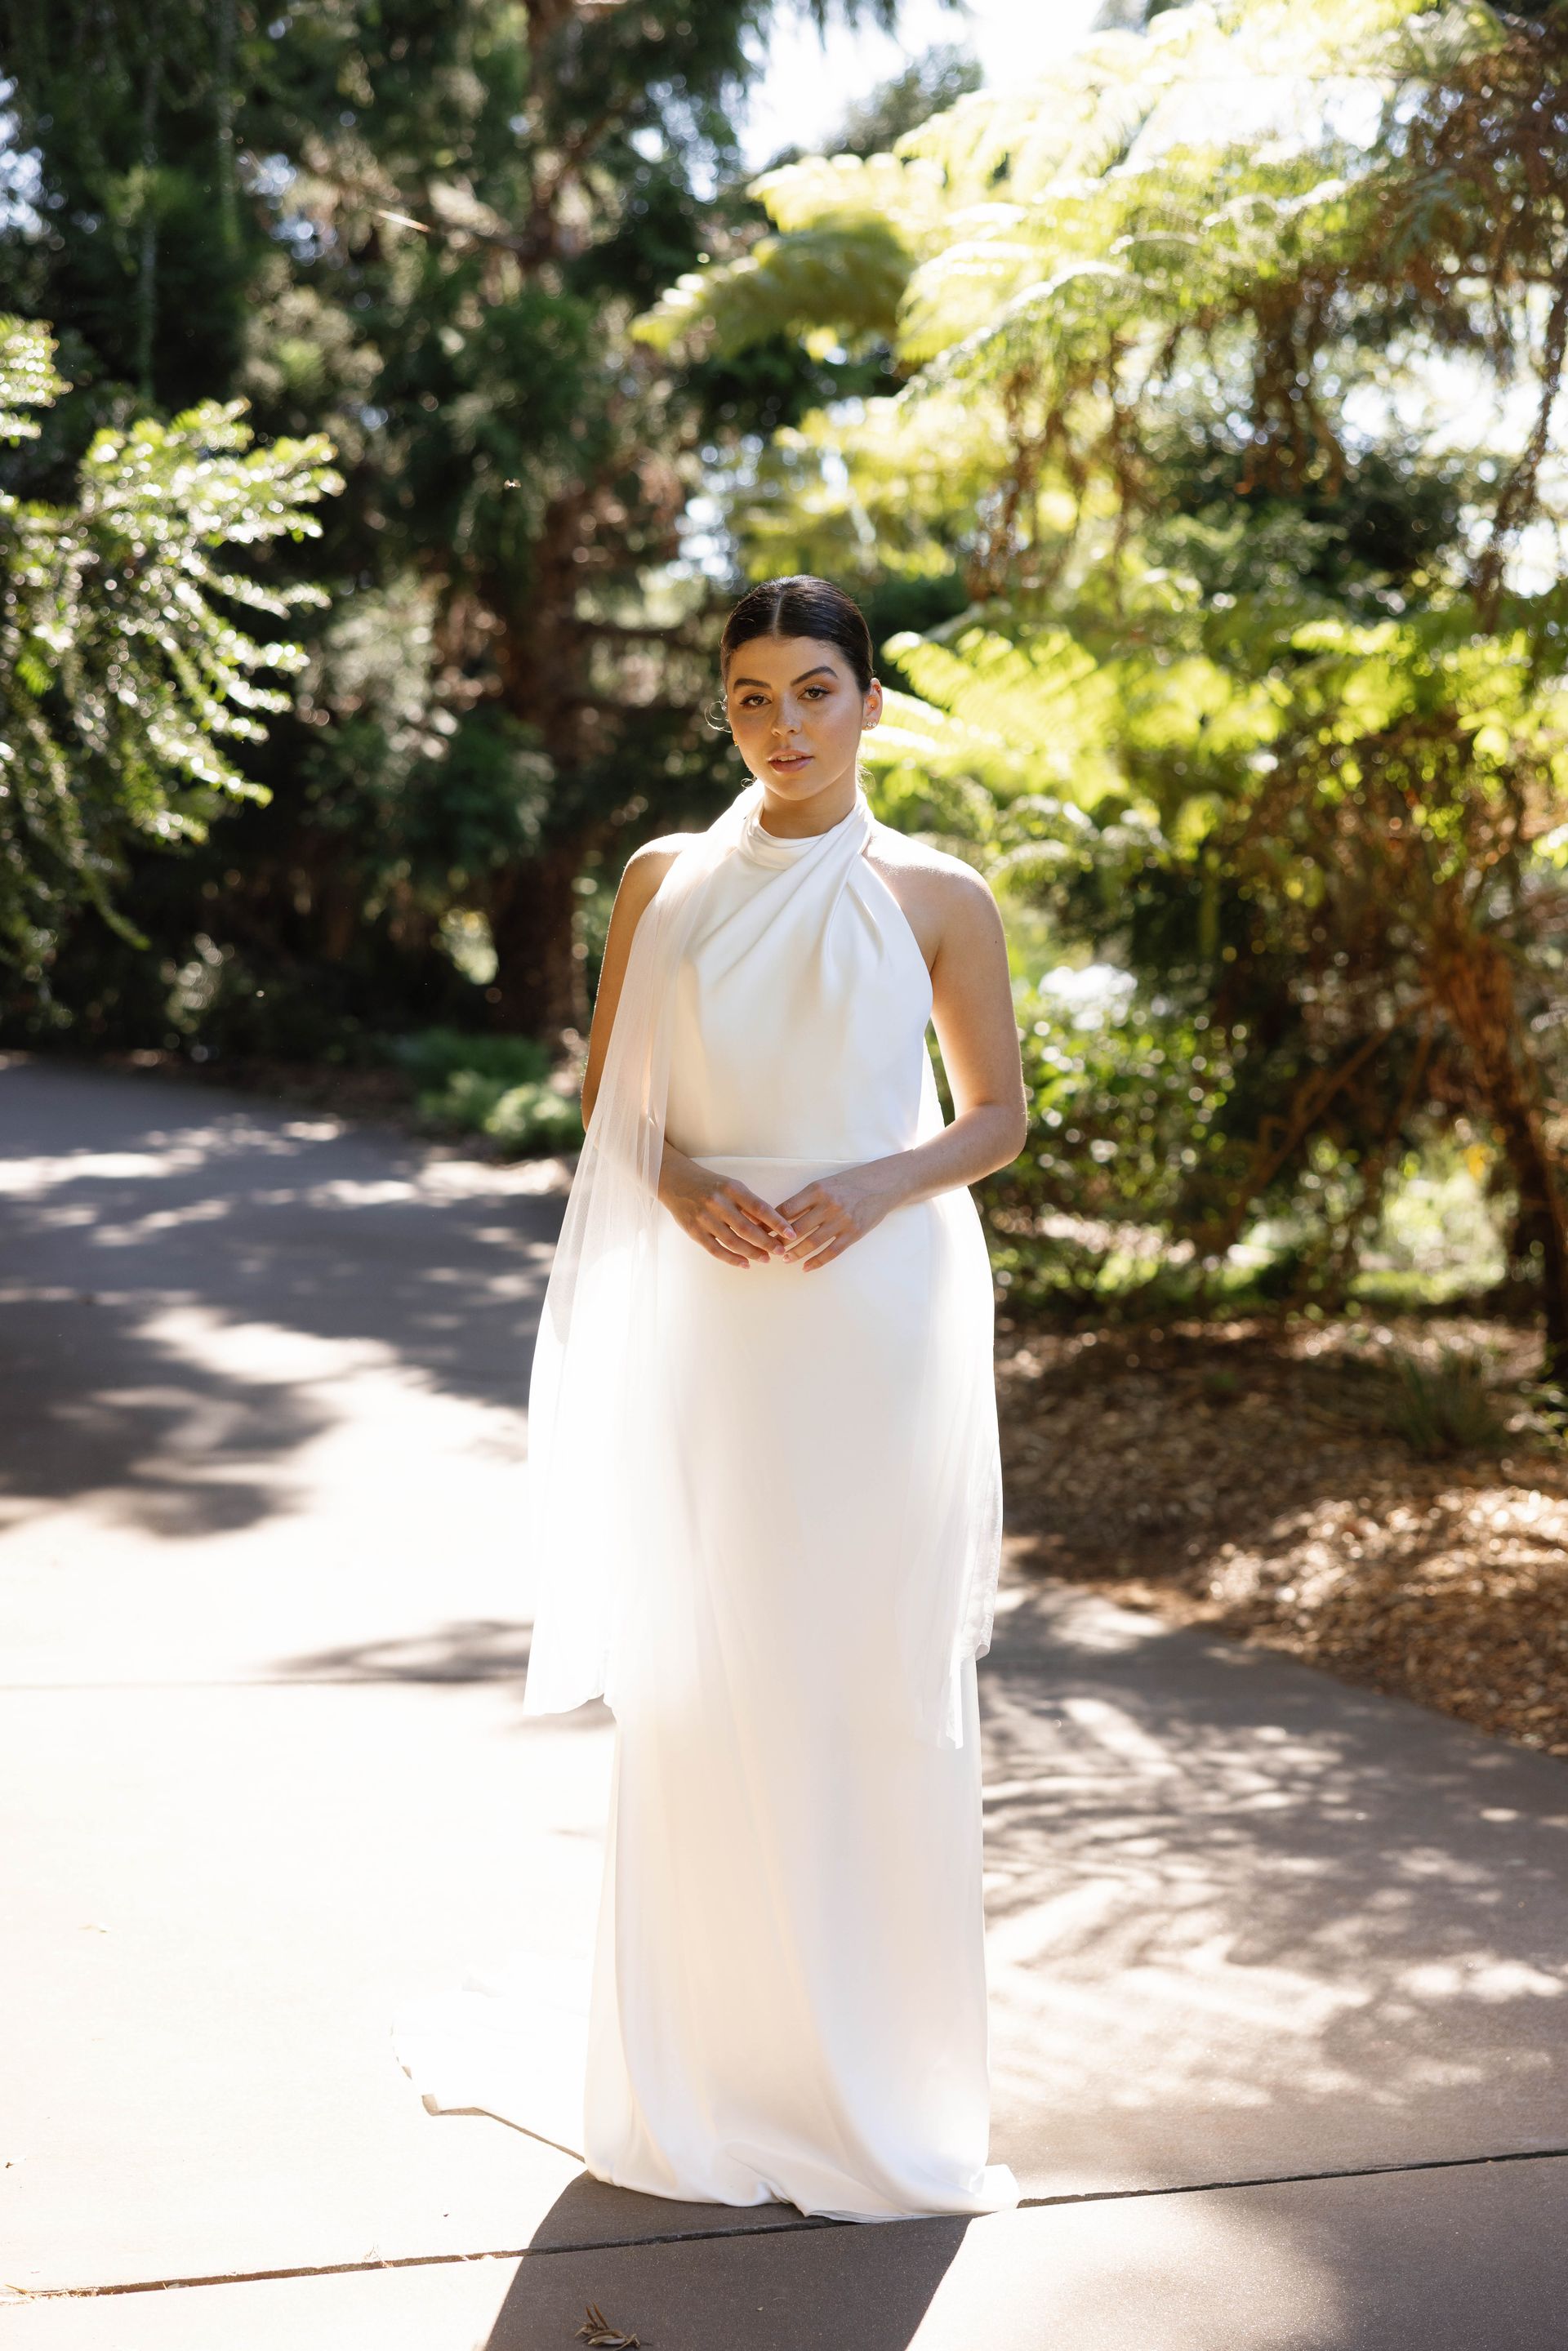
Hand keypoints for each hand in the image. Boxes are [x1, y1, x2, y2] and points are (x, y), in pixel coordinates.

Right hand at [659, 1148, 800, 1269]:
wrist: (676, 1181)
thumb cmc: (710, 1185)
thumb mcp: (731, 1187)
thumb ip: (748, 1205)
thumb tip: (770, 1225)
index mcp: (731, 1189)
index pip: (760, 1208)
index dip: (777, 1223)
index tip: (791, 1234)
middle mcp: (718, 1203)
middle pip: (747, 1228)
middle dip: (767, 1242)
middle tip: (781, 1251)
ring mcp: (704, 1218)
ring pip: (732, 1241)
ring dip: (752, 1253)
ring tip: (766, 1259)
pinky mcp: (693, 1231)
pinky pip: (715, 1249)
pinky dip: (731, 1259)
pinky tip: (745, 1264)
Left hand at [771, 1163, 902, 1269]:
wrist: (883, 1183)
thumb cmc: (850, 1183)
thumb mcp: (826, 1184)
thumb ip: (806, 1199)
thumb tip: (780, 1216)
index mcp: (817, 1190)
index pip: (787, 1209)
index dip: (771, 1222)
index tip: (759, 1231)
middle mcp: (828, 1205)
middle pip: (796, 1228)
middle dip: (779, 1241)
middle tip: (768, 1250)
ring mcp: (842, 1220)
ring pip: (812, 1242)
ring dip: (796, 1253)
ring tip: (785, 1260)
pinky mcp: (854, 1233)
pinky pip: (831, 1252)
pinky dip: (817, 1262)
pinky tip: (806, 1267)